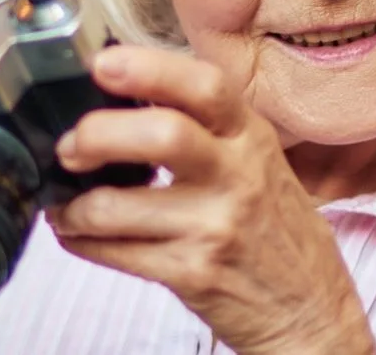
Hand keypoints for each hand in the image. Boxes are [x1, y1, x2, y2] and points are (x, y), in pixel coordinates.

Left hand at [47, 48, 375, 354]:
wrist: (311, 310)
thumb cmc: (275, 228)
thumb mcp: (259, 161)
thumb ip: (208, 128)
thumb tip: (125, 93)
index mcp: (250, 136)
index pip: (205, 85)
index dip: (148, 68)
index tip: (102, 63)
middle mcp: (237, 176)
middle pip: (162, 135)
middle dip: (98, 134)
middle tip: (70, 145)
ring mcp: (215, 228)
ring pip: (120, 206)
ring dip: (74, 205)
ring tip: (64, 203)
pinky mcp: (192, 274)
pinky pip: (117, 253)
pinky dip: (82, 241)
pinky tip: (77, 233)